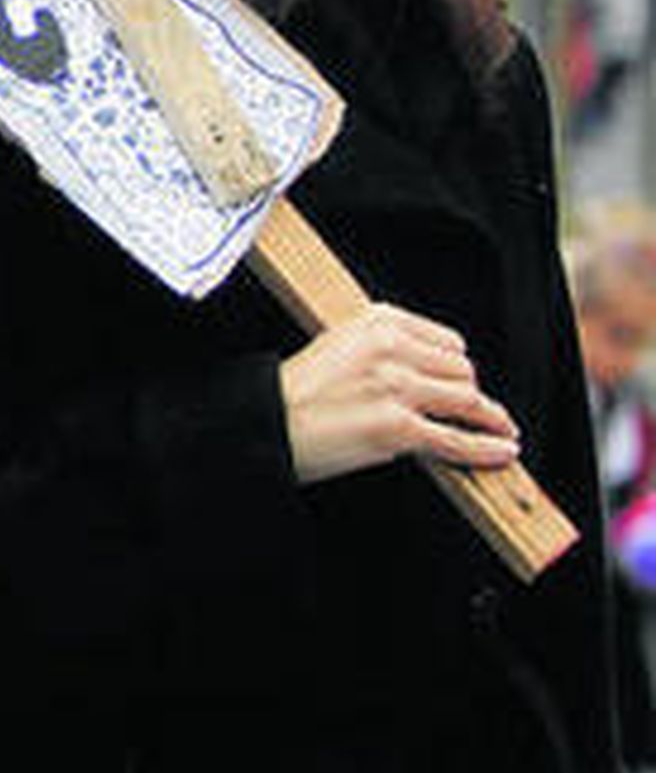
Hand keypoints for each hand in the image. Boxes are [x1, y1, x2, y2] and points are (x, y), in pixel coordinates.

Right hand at [279, 302, 520, 484]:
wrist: (270, 421)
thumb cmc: (297, 389)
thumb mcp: (339, 344)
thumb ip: (382, 347)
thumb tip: (423, 370)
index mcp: (377, 322)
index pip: (446, 341)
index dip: (458, 366)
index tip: (463, 379)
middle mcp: (392, 349)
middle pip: (462, 370)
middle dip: (469, 393)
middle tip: (475, 410)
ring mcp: (398, 388)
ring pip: (467, 401)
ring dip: (490, 418)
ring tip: (502, 428)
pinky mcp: (399, 428)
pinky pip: (457, 440)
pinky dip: (486, 449)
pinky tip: (502, 450)